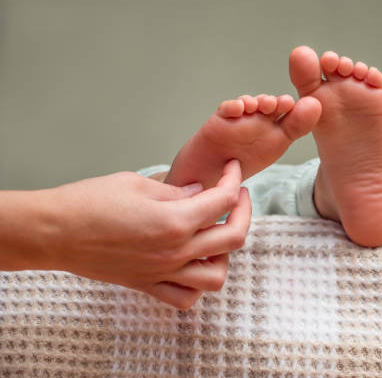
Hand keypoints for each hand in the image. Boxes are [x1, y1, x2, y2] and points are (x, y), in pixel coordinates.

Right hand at [46, 160, 249, 308]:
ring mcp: (162, 272)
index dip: (233, 179)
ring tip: (217, 233)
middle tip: (237, 196)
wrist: (53, 232)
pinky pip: (184, 297)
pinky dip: (197, 285)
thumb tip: (200, 192)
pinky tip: (193, 264)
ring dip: (225, 254)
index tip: (232, 169)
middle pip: (232, 237)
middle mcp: (174, 251)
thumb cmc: (89, 202)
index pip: (223, 200)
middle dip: (243, 211)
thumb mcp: (137, 184)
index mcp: (173, 220)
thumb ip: (176, 191)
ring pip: (216, 275)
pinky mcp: (147, 285)